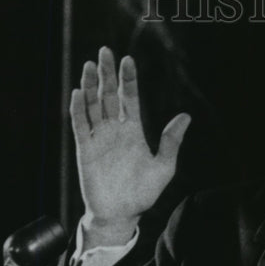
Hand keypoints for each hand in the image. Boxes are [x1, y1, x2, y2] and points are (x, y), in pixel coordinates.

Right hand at [70, 47, 190, 247]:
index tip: (128, 60)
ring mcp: (98, 138)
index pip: (130, 98)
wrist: (121, 214)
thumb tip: (186, 116)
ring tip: (91, 65)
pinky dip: (79, 109)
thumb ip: (171, 141)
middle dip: (107, 74)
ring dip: (91, 85)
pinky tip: (79, 92)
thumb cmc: (143, 193)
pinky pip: (80, 125)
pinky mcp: (85, 149)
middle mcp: (114, 130)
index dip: (128, 79)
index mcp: (133, 131)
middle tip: (105, 51)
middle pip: (109, 95)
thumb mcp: (164, 166)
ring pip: (93, 105)